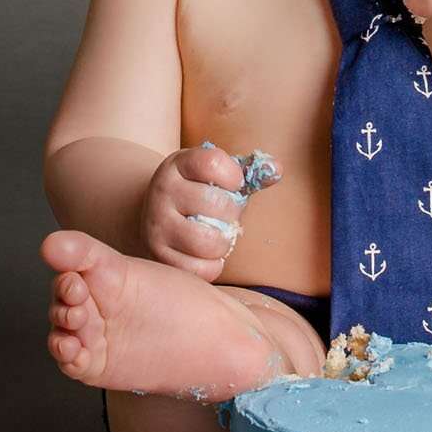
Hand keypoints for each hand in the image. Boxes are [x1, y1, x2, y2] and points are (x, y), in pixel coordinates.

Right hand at [138, 142, 274, 277]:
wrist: (154, 215)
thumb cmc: (197, 193)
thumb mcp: (214, 174)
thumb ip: (248, 172)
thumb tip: (276, 169)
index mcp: (178, 165)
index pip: (214, 163)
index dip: (234, 177)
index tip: (233, 184)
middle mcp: (162, 191)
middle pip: (219, 205)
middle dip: (233, 213)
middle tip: (225, 214)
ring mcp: (157, 224)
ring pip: (210, 241)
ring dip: (224, 242)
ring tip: (217, 234)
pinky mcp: (159, 256)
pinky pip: (201, 269)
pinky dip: (213, 265)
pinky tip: (207, 254)